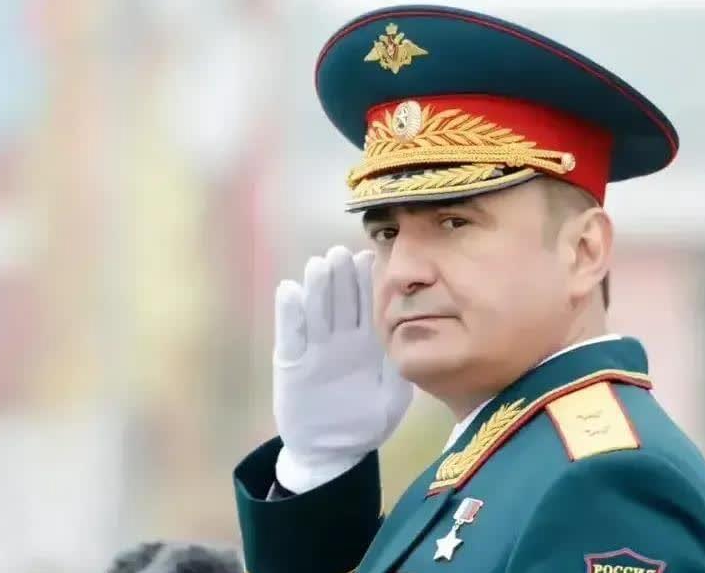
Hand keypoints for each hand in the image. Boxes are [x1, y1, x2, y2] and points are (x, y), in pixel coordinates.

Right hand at [272, 245, 413, 492]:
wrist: (330, 451)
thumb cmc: (364, 422)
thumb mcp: (391, 397)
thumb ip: (399, 369)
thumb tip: (415, 338)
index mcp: (366, 343)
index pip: (368, 305)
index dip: (368, 282)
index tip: (371, 258)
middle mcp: (339, 339)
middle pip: (341, 300)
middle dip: (342, 276)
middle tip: (342, 252)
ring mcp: (314, 349)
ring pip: (316, 311)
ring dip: (317, 287)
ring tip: (319, 265)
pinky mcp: (291, 362)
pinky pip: (291, 334)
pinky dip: (289, 313)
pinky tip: (290, 291)